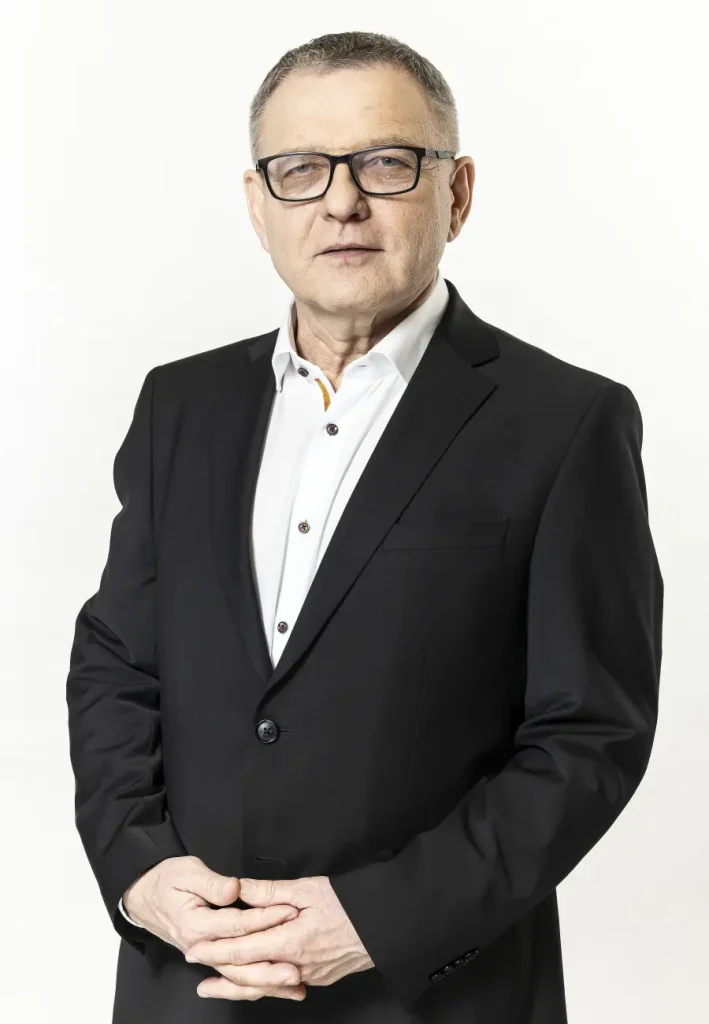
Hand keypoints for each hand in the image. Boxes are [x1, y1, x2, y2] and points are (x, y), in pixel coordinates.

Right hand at [122, 855, 306, 1000]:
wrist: (144, 898)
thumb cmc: (166, 882)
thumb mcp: (186, 872)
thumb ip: (212, 883)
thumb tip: (234, 889)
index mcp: (197, 925)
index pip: (238, 925)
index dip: (266, 919)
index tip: (290, 913)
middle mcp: (202, 947)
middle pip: (240, 963)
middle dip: (270, 968)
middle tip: (296, 970)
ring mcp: (207, 956)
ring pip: (239, 977)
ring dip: (267, 982)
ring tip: (295, 985)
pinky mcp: (211, 958)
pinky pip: (235, 977)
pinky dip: (256, 985)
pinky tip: (277, 988)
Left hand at [184, 875, 373, 1000]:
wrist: (385, 925)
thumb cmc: (350, 903)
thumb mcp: (307, 888)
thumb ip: (269, 892)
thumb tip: (240, 889)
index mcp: (291, 941)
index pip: (243, 950)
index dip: (215, 950)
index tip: (194, 949)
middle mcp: (297, 965)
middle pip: (248, 975)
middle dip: (219, 973)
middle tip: (196, 968)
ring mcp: (309, 976)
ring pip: (264, 986)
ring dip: (236, 986)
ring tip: (214, 986)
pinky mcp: (319, 978)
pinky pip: (282, 986)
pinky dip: (262, 986)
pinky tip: (252, 984)